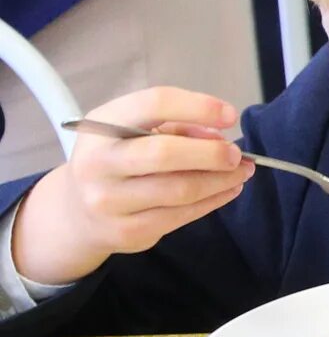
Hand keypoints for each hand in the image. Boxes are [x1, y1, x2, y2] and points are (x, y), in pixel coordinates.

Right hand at [7, 90, 249, 289]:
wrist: (78, 211)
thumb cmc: (119, 158)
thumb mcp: (135, 130)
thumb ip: (176, 126)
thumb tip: (217, 137)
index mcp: (101, 126)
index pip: (153, 105)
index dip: (198, 107)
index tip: (230, 115)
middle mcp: (98, 163)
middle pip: (165, 154)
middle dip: (211, 153)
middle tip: (237, 154)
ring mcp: (109, 201)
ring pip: (181, 189)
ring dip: (222, 180)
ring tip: (242, 171)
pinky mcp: (127, 232)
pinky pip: (182, 215)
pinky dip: (214, 200)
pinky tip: (228, 189)